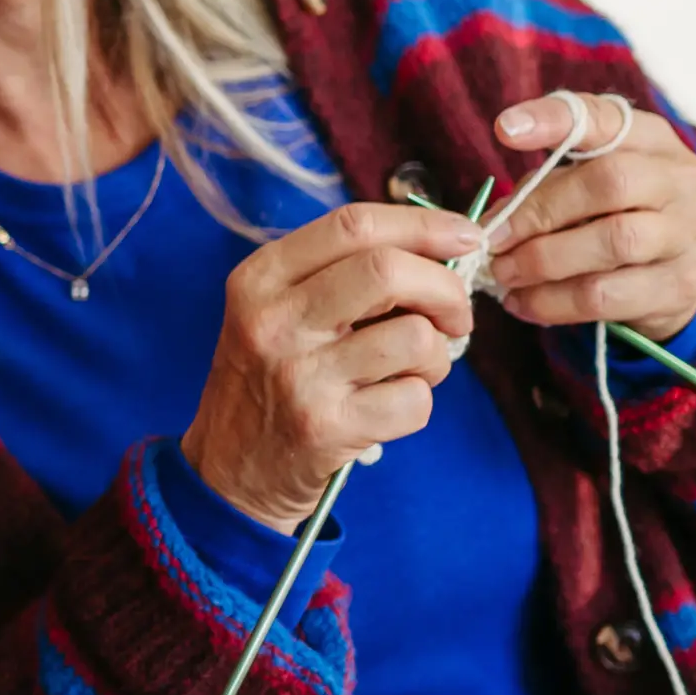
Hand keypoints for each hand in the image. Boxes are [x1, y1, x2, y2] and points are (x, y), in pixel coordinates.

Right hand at [183, 204, 488, 528]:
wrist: (229, 469)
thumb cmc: (269, 379)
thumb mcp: (276, 310)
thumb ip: (341, 273)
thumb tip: (444, 247)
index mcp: (260, 279)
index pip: (353, 225)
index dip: (424, 225)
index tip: (466, 237)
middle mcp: (274, 321)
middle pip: (387, 270)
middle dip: (445, 289)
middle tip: (455, 314)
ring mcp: (300, 376)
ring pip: (415, 337)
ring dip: (437, 355)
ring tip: (411, 369)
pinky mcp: (327, 427)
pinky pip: (415, 399)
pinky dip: (418, 402)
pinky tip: (388, 407)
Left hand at [483, 94, 695, 339]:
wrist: (672, 266)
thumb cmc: (611, 211)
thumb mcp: (582, 179)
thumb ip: (541, 185)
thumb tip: (490, 222)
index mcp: (650, 139)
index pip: (604, 117)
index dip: (553, 121)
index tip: (504, 130)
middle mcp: (677, 181)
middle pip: (610, 183)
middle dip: (539, 212)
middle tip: (492, 238)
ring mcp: (685, 235)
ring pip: (613, 243)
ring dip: (543, 262)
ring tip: (502, 273)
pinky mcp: (676, 287)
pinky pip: (608, 297)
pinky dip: (553, 302)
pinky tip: (522, 302)